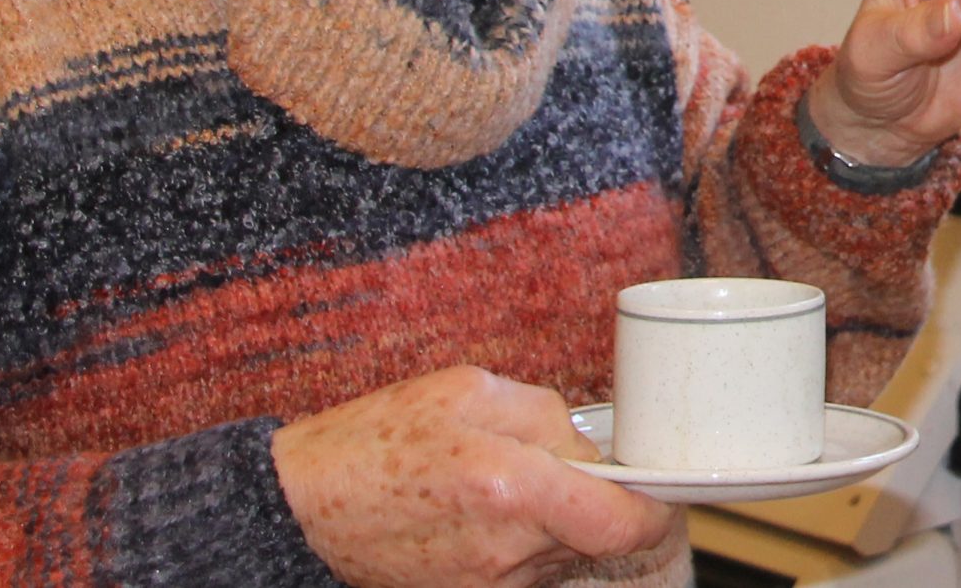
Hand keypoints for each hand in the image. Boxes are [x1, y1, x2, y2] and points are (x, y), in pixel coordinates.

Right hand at [271, 366, 673, 587]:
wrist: (300, 509)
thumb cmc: (374, 442)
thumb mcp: (468, 392)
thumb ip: (545, 415)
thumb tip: (591, 448)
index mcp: (512, 488)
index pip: (623, 522)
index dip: (657, 510)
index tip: (661, 491)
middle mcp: (506, 551)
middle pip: (594, 536)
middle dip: (592, 501)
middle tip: (557, 467)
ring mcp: (486, 586)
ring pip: (560, 555)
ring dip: (552, 523)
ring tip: (499, 487)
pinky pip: (523, 572)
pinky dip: (519, 545)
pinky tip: (480, 515)